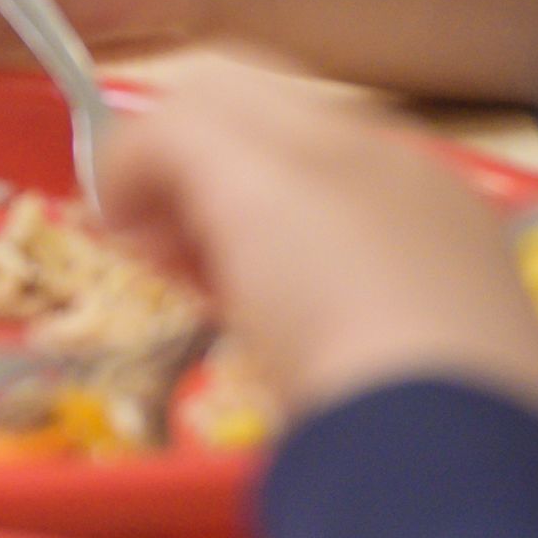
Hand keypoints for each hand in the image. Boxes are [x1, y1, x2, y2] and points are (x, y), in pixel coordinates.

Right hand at [100, 66, 537, 424]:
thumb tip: (120, 166)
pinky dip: (268, 298)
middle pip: (253, 157)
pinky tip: (254, 335)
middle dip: (179, 189)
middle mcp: (401, 186)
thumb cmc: (336, 296)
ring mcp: (421, 266)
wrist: (431, 447)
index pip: (227, 90)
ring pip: (285, 226)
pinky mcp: (423, 344)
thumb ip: (168, 139)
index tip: (106, 204)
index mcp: (363, 134)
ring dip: (215, 244)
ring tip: (184, 292)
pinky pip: (322, 292)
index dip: (147, 130)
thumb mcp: (243, 184)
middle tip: (136, 249)